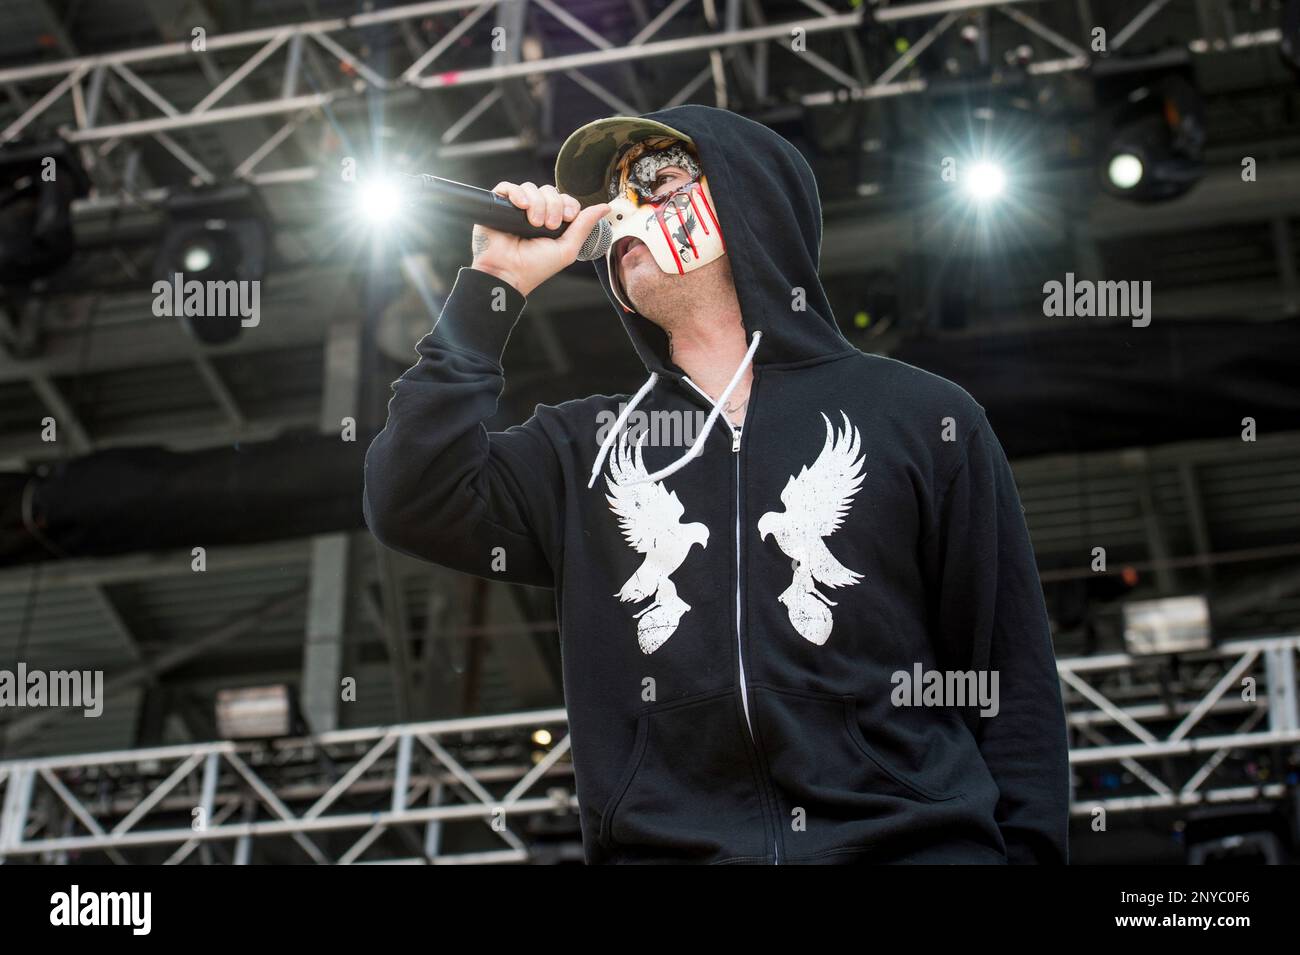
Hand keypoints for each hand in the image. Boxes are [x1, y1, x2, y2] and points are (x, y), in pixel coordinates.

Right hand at [471, 181, 610, 296]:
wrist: (508, 274)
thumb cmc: (535, 268)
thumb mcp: (567, 248)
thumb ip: (585, 226)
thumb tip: (604, 208)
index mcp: (552, 222)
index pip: (564, 199)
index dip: (568, 204)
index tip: (567, 218)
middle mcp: (534, 212)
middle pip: (549, 191)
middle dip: (553, 206)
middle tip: (549, 226)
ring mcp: (516, 209)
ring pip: (531, 188)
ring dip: (537, 203)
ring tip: (533, 223)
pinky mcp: (498, 206)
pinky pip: (508, 187)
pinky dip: (517, 193)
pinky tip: (521, 206)